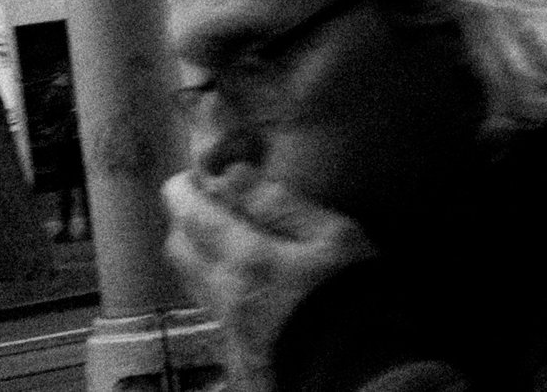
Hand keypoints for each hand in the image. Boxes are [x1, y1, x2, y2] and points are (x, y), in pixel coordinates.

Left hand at [164, 165, 375, 391]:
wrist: (367, 375)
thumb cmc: (357, 298)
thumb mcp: (334, 237)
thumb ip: (281, 204)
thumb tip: (233, 174)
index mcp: (247, 261)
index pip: (192, 217)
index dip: (182, 191)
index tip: (187, 177)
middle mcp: (226, 298)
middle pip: (179, 252)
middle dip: (183, 223)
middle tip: (204, 206)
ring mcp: (230, 333)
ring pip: (194, 284)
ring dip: (199, 257)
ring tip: (226, 243)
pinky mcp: (239, 359)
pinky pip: (216, 315)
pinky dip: (220, 290)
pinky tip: (250, 289)